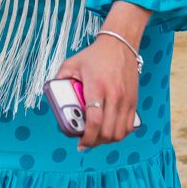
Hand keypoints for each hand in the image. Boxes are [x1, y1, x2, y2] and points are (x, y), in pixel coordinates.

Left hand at [56, 35, 140, 150]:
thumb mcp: (72, 63)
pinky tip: (110, 131)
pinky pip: (129, 126)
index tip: (80, 143)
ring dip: (108, 140)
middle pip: (107, 131)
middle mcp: (114, 95)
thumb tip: (52, 95)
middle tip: (86, 142)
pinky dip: (120, 134)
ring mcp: (126, 99)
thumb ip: (60, 80)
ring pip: (120, 132)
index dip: (87, 137)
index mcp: (96, 87)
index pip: (94, 120)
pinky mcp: (134, 101)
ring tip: (98, 138)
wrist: (120, 45)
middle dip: (95, 142)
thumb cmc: (95, 55)